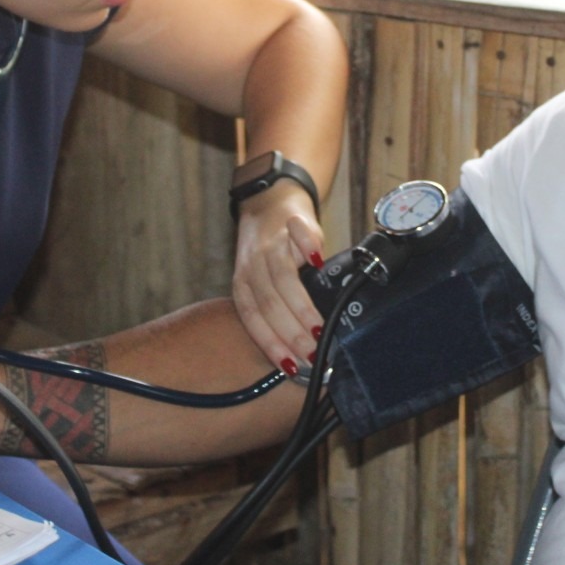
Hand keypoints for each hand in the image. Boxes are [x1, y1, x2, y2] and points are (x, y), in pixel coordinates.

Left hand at [231, 183, 325, 372]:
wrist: (270, 199)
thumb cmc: (270, 250)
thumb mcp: (263, 281)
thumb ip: (277, 308)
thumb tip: (303, 349)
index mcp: (243, 283)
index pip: (252, 319)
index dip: (270, 343)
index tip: (290, 365)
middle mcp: (252, 264)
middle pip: (268, 302)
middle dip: (290, 333)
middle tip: (312, 353)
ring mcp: (271, 241)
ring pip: (282, 277)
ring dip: (301, 306)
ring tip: (320, 329)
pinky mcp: (291, 220)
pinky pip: (298, 233)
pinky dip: (308, 247)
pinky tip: (320, 262)